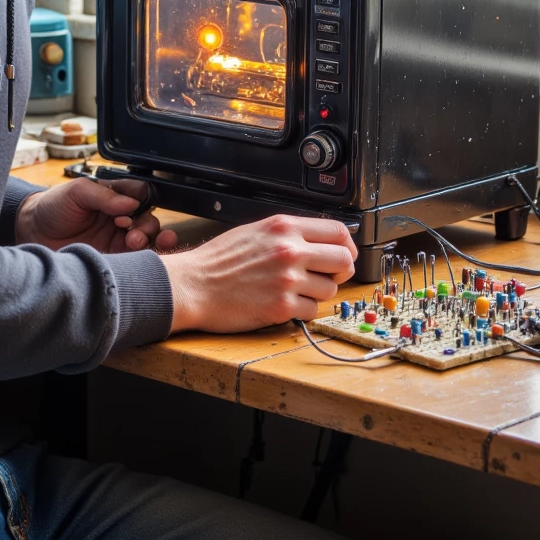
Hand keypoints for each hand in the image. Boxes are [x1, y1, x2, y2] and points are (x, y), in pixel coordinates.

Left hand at [16, 178, 177, 254]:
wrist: (32, 232)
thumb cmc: (53, 206)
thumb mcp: (76, 192)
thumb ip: (103, 195)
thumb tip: (130, 203)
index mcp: (114, 196)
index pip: (141, 195)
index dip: (140, 203)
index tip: (129, 210)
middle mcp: (119, 217)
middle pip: (148, 220)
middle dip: (146, 226)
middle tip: (133, 233)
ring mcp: (116, 239)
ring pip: (146, 241)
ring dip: (149, 241)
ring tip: (136, 243)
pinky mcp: (112, 258)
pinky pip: (134, 260)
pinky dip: (142, 259)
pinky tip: (141, 258)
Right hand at [161, 213, 356, 334]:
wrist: (192, 285)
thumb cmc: (218, 261)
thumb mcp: (254, 231)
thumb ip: (287, 234)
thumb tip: (318, 241)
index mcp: (283, 228)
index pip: (338, 231)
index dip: (347, 246)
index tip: (343, 255)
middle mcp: (289, 251)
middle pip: (343, 260)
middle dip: (340, 272)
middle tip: (327, 277)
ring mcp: (287, 279)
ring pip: (329, 289)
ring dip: (316, 293)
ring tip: (293, 291)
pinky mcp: (282, 306)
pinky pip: (311, 311)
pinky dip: (301, 311)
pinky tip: (283, 305)